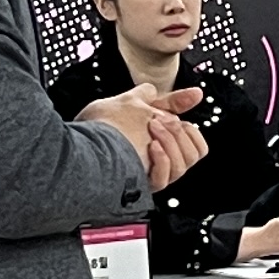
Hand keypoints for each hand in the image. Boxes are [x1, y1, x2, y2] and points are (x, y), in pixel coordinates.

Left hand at [80, 85, 205, 188]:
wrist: (81, 144)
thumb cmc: (103, 126)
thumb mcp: (138, 103)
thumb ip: (167, 100)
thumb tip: (197, 94)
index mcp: (161, 146)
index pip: (196, 145)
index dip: (191, 131)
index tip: (176, 118)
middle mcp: (158, 162)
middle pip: (193, 155)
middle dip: (178, 134)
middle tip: (158, 123)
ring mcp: (151, 173)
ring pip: (183, 166)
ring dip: (170, 145)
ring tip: (151, 134)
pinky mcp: (143, 184)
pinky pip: (165, 178)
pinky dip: (161, 161)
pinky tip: (151, 149)